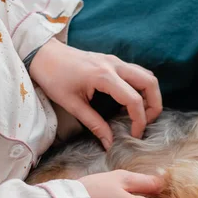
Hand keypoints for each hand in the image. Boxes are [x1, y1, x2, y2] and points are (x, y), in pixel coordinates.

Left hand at [30, 38, 161, 149]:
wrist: (43, 54)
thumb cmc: (53, 78)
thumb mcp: (72, 105)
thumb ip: (94, 124)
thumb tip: (109, 143)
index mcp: (104, 77)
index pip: (134, 100)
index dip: (139, 120)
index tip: (134, 135)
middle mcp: (115, 65)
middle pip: (150, 83)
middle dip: (154, 105)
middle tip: (146, 122)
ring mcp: (115, 61)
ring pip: (147, 75)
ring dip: (150, 95)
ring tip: (141, 113)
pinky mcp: (113, 61)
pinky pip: (137, 73)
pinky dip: (141, 88)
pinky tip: (130, 102)